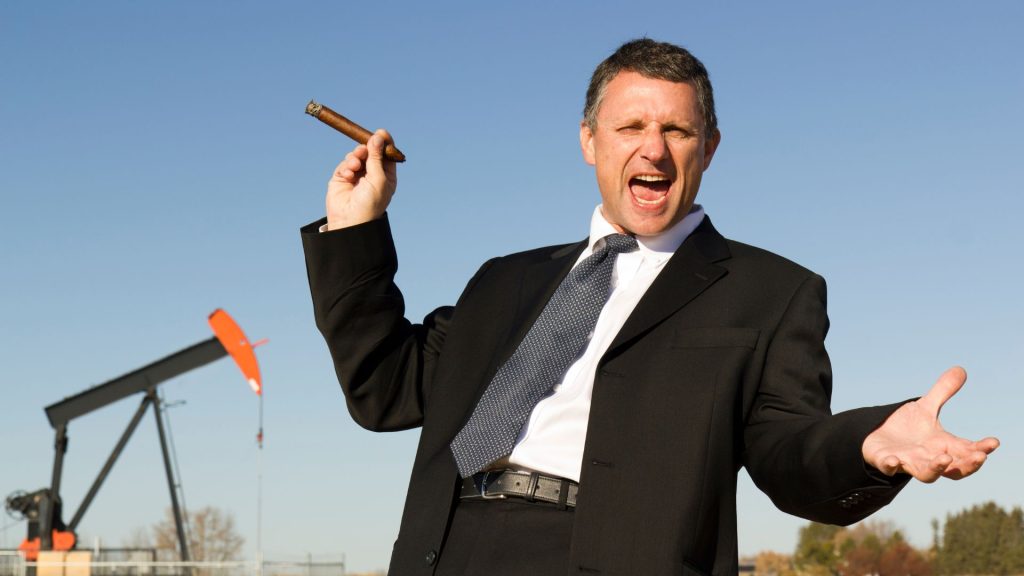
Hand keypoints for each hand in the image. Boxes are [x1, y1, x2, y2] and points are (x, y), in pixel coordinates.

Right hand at [326, 129, 397, 229]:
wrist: (350, 221)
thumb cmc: (370, 204)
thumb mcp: (378, 179)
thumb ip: (377, 157)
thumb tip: (377, 137)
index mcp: (386, 176)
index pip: (386, 154)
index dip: (384, 143)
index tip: (380, 132)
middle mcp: (372, 174)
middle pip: (370, 151)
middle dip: (366, 148)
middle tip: (363, 149)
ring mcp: (357, 175)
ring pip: (356, 155)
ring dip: (355, 158)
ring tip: (354, 167)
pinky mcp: (342, 177)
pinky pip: (345, 164)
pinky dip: (346, 167)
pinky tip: (348, 176)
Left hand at [862, 366, 998, 481]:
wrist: (877, 436)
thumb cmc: (907, 427)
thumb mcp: (925, 407)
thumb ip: (942, 392)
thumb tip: (961, 369)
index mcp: (942, 446)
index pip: (966, 450)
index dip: (981, 449)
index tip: (994, 441)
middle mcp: (928, 458)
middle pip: (953, 469)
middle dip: (967, 465)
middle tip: (980, 457)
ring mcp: (908, 462)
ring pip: (926, 474)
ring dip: (935, 468)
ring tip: (944, 459)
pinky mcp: (886, 461)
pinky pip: (889, 468)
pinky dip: (891, 466)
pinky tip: (894, 460)